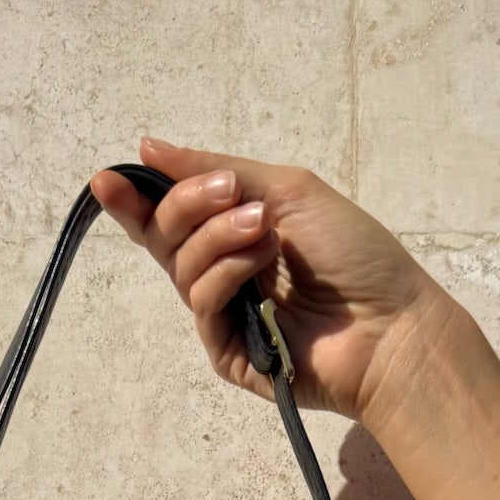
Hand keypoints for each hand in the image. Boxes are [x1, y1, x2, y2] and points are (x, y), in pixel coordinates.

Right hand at [89, 136, 466, 430]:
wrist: (391, 325)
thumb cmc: (355, 255)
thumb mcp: (289, 190)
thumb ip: (219, 168)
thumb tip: (150, 147)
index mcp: (236, 233)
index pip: (171, 217)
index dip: (136, 198)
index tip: (108, 178)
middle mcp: (225, 272)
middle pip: (166, 236)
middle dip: (184, 206)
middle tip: (229, 194)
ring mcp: (225, 315)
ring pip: (183, 267)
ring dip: (218, 237)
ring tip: (265, 229)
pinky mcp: (228, 352)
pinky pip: (202, 302)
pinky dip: (226, 273)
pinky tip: (263, 264)